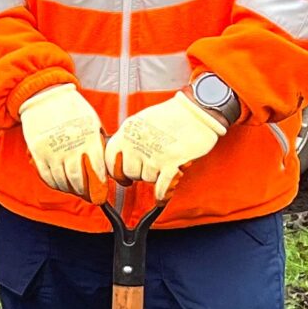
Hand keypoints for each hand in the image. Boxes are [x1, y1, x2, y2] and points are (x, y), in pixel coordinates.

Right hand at [16, 83, 107, 198]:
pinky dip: (54, 184)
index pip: (95, 171)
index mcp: (87, 139)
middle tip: (89, 195)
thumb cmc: (71, 108)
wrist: (44, 96)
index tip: (101, 194)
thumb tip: (103, 164)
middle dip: (84, 191)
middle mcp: (69, 147)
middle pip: (77, 180)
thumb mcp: (92, 122)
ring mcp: (52, 151)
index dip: (99, 186)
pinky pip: (46, 176)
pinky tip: (60, 183)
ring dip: (69, 189)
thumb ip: (97, 144)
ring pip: (61, 181)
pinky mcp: (38, 153)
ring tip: (75, 189)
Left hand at [106, 92, 226, 195]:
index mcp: (127, 130)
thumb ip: (131, 138)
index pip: (109, 158)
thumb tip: (121, 157)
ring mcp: (153, 153)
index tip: (122, 176)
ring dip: (156, 176)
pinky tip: (161, 197)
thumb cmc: (174, 114)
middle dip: (139, 173)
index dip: (115, 170)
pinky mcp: (170, 162)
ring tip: (165, 163)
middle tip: (149, 167)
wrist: (198, 111)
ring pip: (147, 178)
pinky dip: (161, 194)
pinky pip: (160, 186)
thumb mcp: (142, 120)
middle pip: (129, 172)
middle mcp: (136, 143)